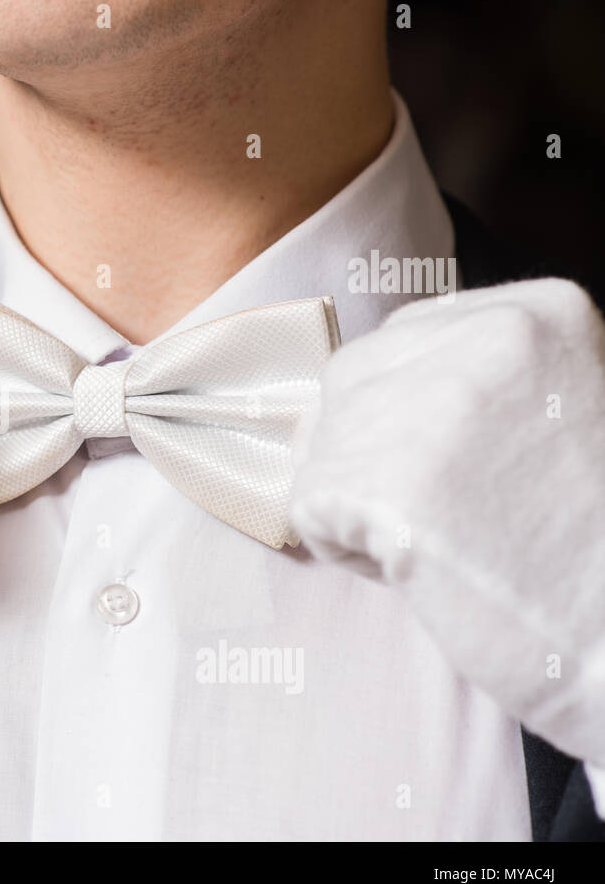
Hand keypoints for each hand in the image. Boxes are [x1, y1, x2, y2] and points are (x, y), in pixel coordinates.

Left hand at [290, 278, 604, 766]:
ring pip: (323, 444)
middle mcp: (483, 336)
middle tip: (452, 514)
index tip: (464, 466)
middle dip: (370, 451)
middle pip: (349, 380)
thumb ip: (476, 379)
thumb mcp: (561, 412)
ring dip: (362, 505)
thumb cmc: (591, 548)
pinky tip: (425, 571)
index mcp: (539, 312)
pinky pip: (307, 507)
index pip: (403, 338)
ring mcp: (425, 402)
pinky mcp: (377, 478)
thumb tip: (365, 389)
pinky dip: (348, 550)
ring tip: (451, 543)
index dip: (408, 414)